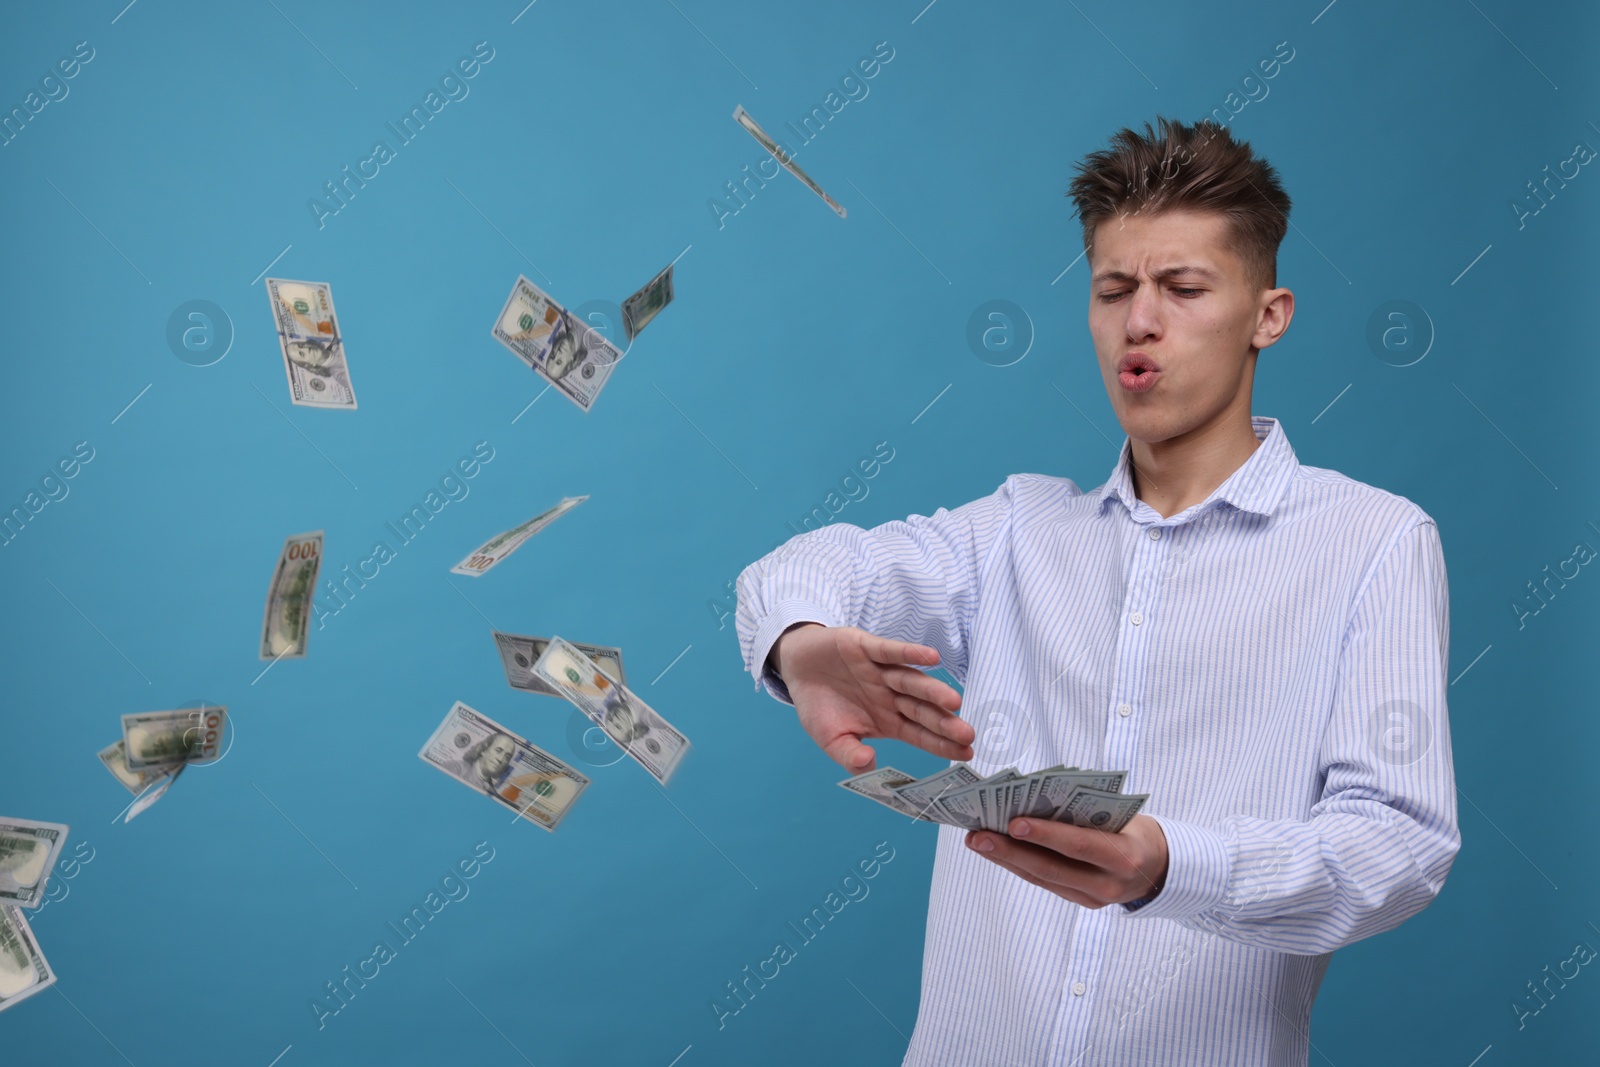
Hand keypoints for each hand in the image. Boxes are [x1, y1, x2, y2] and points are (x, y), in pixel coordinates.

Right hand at [771, 623, 973, 771]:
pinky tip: (931, 657)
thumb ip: (849, 755)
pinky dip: (909, 652)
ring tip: (953, 701)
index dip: (942, 744)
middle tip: (967, 732)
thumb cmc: (819, 705)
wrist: (797, 668)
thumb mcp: (830, 739)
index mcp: (887, 720)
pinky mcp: (865, 648)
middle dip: (944, 721)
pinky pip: (889, 650)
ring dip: (931, 690)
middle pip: (921, 709)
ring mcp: (879, 672)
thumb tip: (868, 764)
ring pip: (910, 681)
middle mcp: (890, 696)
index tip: (966, 753)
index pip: (919, 734)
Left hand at [964, 814, 1168, 907]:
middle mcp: (1108, 883)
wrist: (1160, 867)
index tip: (1013, 822)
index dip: (1045, 835)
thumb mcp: (1120, 815)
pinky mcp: (1082, 902)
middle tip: (978, 835)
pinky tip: (997, 851)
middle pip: (1051, 868)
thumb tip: (1031, 797)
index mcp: (1123, 855)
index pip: (1079, 845)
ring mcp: (1093, 898)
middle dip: (1011, 852)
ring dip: (1006, 860)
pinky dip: (1019, 865)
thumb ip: (1084, 811)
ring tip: (978, 841)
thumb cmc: (1133, 828)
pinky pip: (1046, 883)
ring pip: (1042, 878)